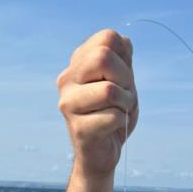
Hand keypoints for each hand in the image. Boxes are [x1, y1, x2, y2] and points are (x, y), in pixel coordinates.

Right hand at [57, 29, 138, 179]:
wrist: (103, 152)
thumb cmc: (113, 113)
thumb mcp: (123, 80)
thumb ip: (123, 58)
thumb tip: (123, 42)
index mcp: (77, 63)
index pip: (107, 39)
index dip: (124, 58)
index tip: (122, 78)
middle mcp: (67, 80)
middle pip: (103, 57)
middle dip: (125, 78)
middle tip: (123, 96)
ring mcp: (68, 104)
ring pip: (110, 90)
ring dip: (125, 103)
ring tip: (118, 112)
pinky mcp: (78, 128)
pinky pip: (113, 116)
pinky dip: (121, 122)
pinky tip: (112, 128)